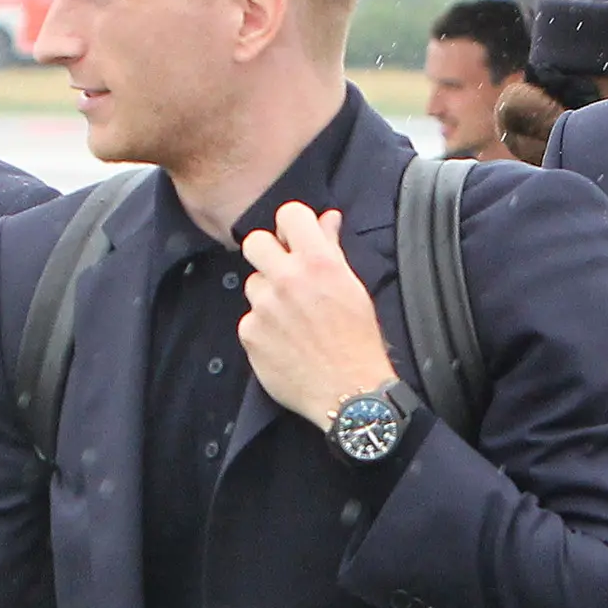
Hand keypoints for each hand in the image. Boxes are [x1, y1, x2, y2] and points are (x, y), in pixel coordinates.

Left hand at [236, 202, 394, 429]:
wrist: (349, 393)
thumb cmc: (358, 342)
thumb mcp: (353, 289)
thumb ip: (332, 249)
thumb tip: (327, 218)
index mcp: (318, 263)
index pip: (289, 214)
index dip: (292, 226)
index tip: (296, 240)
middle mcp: (287, 279)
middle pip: (254, 242)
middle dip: (267, 254)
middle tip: (283, 274)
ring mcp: (264, 307)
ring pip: (252, 284)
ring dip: (267, 296)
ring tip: (291, 320)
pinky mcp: (250, 334)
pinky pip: (249, 319)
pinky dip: (263, 328)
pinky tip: (284, 343)